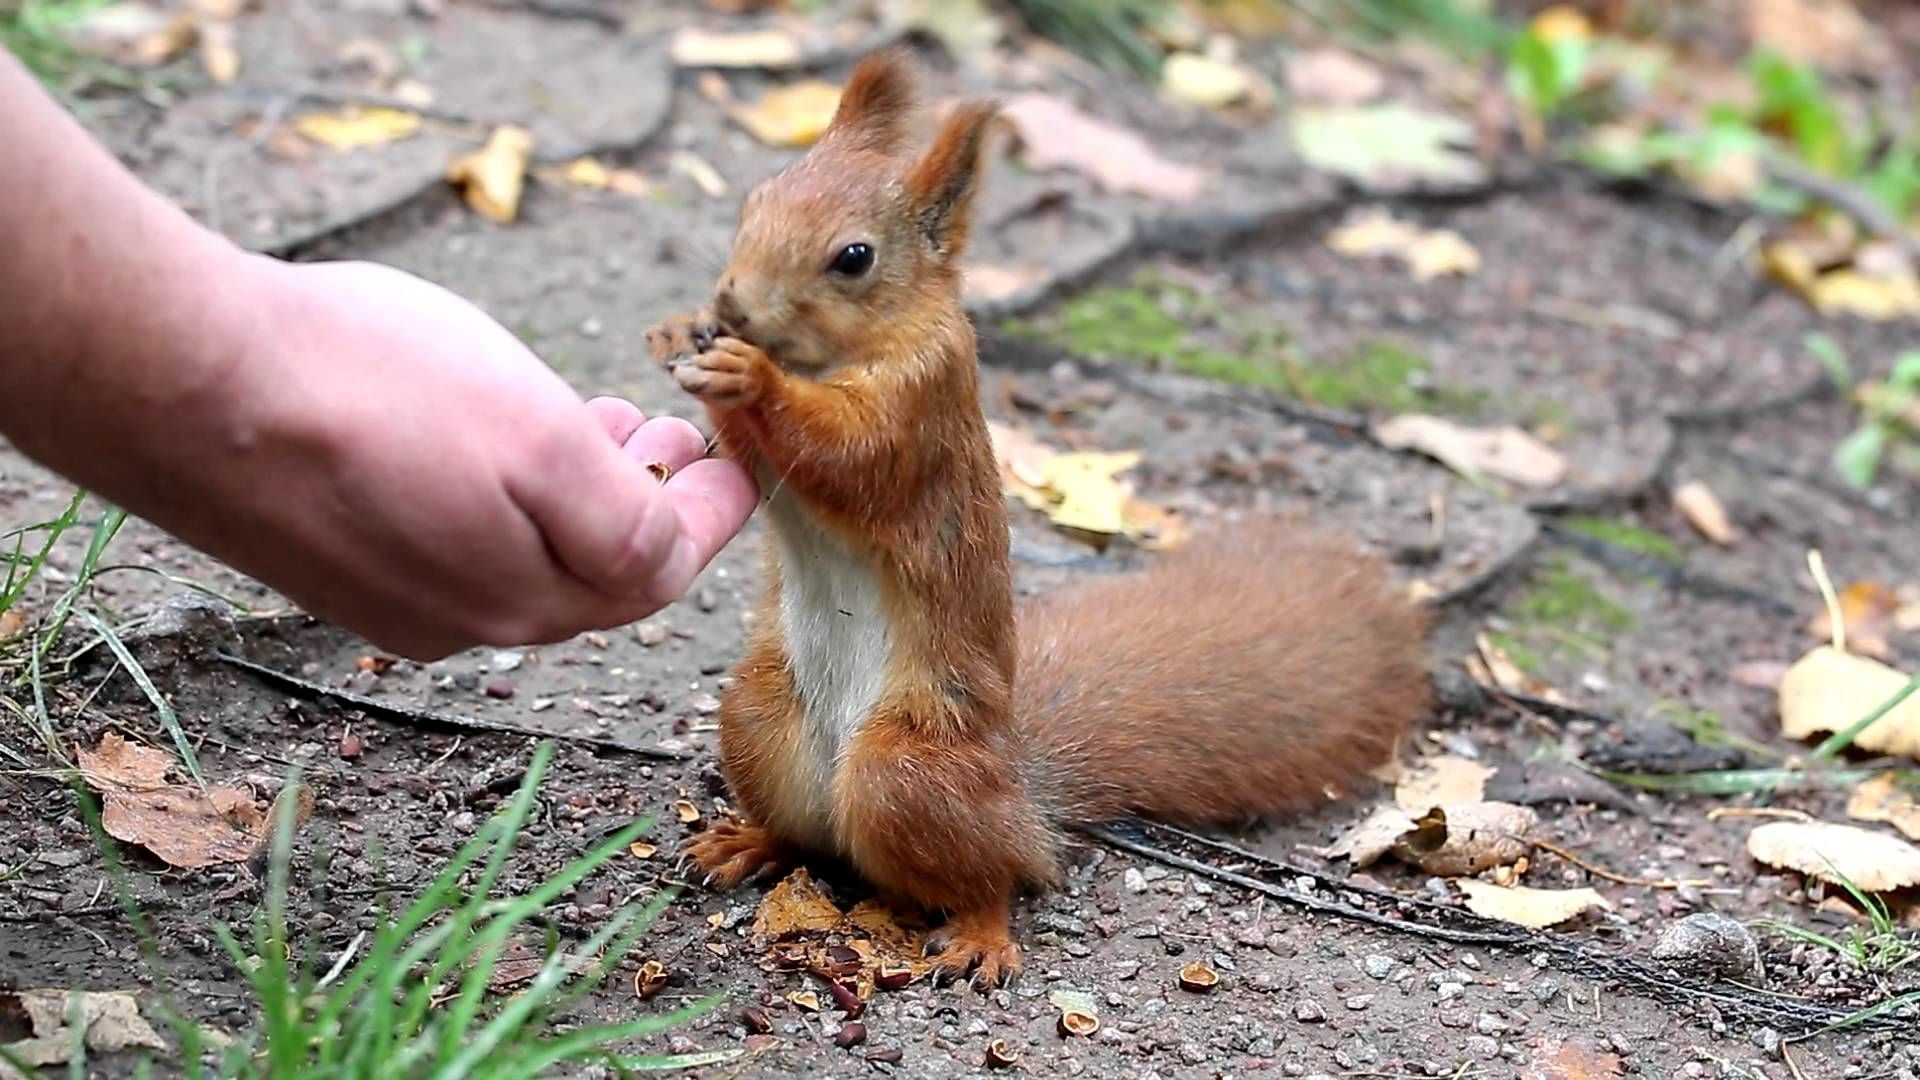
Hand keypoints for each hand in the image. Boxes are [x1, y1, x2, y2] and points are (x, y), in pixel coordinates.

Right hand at [168, 256, 757, 659]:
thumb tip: (668, 547)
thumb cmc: (367, 392)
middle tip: (670, 429)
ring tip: (600, 419)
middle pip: (598, 574)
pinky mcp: (341, 566)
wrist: (180, 382)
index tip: (742, 460)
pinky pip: (462, 546)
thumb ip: (623, 513)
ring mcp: (399, 601)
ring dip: (582, 494)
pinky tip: (498, 441)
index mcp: (532, 599)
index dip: (711, 512)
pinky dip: (510, 498)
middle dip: (651, 500)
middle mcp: (470, 621)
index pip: (658, 572)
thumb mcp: (534, 437)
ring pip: (529, 558)